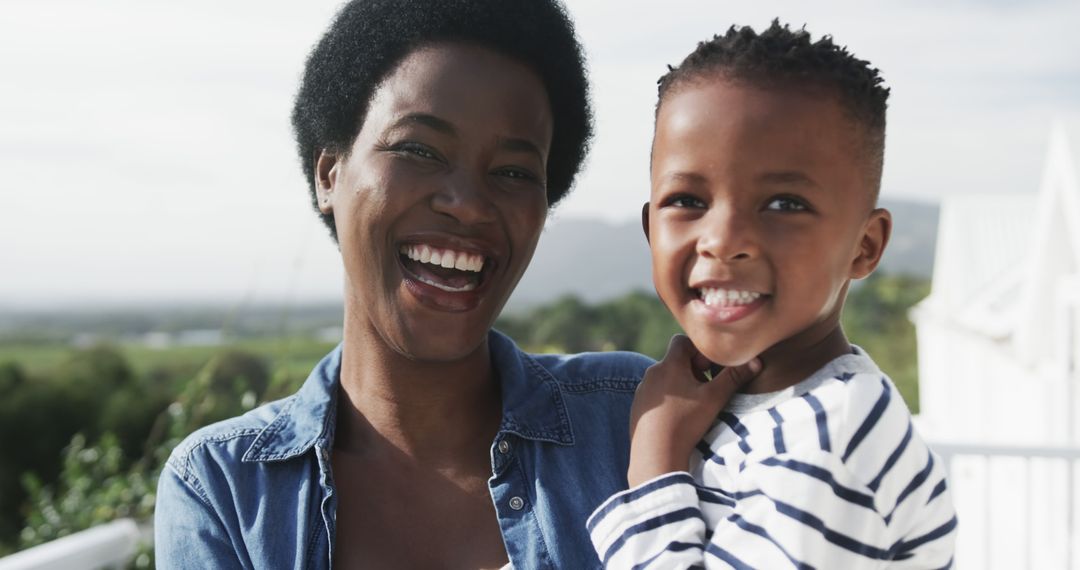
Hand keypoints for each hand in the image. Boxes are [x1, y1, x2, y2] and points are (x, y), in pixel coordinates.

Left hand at [627, 335, 760, 486]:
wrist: (656, 455)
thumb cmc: (685, 423)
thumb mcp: (714, 399)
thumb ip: (734, 377)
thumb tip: (756, 361)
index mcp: (668, 365)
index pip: (682, 341)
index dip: (699, 350)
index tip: (710, 369)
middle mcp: (651, 373)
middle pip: (675, 361)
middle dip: (692, 370)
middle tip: (706, 388)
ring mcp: (642, 391)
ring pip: (665, 378)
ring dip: (681, 385)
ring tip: (693, 405)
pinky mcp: (638, 407)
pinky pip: (655, 395)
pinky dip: (668, 400)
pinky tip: (677, 417)